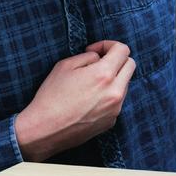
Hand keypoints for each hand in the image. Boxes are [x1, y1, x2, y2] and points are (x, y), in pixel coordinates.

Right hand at [15, 40, 135, 161]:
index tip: (96, 50)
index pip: (123, 50)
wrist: (44, 130)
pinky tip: (89, 100)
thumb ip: (88, 57)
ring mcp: (115, 109)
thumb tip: (99, 58)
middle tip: (99, 62)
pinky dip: (108, 96)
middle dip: (117, 59)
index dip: (109, 45)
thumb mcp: (65, 66)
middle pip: (130, 65)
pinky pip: (117, 102)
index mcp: (104, 75)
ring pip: (125, 84)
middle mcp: (115, 92)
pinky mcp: (111, 121)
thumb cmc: (51, 96)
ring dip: (114, 78)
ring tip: (91, 83)